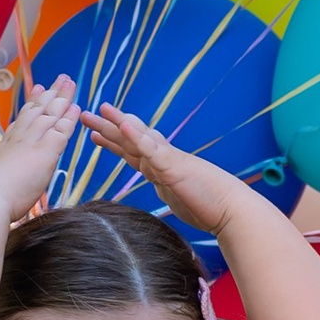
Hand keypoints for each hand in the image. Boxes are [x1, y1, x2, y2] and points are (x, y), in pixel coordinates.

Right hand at [0, 72, 78, 221]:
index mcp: (3, 147)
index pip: (21, 121)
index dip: (31, 106)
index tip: (38, 90)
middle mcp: (18, 140)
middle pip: (37, 111)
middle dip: (49, 94)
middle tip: (60, 79)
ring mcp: (31, 143)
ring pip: (50, 115)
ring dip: (62, 98)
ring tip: (70, 83)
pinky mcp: (45, 152)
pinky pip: (61, 131)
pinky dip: (69, 119)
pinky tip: (76, 108)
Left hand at [84, 101, 242, 235]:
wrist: (233, 210)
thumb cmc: (212, 207)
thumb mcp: (182, 198)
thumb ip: (171, 190)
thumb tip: (165, 192)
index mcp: (163, 168)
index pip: (134, 151)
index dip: (115, 142)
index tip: (96, 134)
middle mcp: (164, 159)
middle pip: (130, 139)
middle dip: (107, 127)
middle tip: (86, 114)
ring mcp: (169, 161)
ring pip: (138, 139)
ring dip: (117, 123)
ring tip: (101, 109)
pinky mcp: (174, 168)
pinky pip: (152, 150)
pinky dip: (137, 136)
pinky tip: (123, 125)